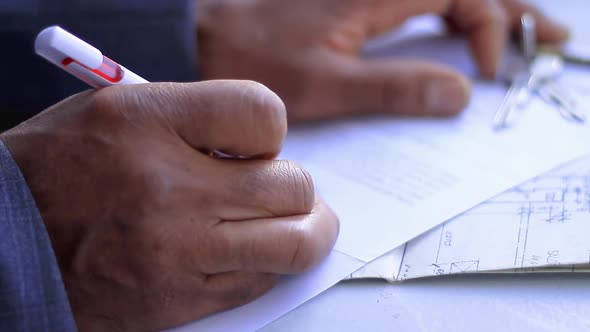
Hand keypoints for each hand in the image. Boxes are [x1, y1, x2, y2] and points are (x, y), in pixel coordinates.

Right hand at [0, 81, 337, 330]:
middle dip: (295, 187)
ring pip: (294, 244)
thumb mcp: (117, 111)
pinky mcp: (178, 299)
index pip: (262, 114)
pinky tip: (246, 252)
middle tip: (278, 189)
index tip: (258, 144)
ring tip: (294, 224)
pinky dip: (266, 266)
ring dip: (305, 231)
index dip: (270, 130)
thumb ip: (197, 117)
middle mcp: (165, 186)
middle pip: (292, 186)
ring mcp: (175, 249)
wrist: (8, 243)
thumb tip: (265, 146)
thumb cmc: (61, 170)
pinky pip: (258, 283)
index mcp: (146, 121)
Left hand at [196, 0, 568, 121]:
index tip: (487, 72)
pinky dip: (452, 15)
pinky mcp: (357, 1)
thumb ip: (394, 87)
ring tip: (527, 33)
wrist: (208, 39)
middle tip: (554, 36)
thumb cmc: (256, 58)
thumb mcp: (326, 85)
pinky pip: (419, 2)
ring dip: (489, 9)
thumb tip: (457, 94)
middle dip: (514, 9)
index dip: (491, 27)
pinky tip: (462, 34)